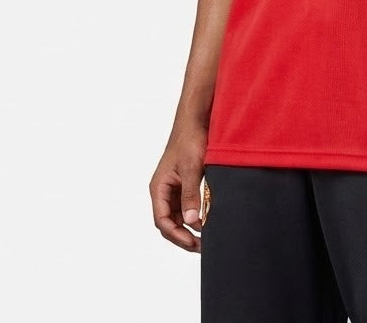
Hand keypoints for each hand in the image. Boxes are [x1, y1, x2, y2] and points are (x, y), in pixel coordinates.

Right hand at [150, 123, 207, 251]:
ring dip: (190, 228)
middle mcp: (163, 190)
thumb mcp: (191, 168)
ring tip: (207, 238)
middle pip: (169, 222)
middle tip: (203, 247)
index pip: (162, 221)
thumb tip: (192, 221)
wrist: (196, 120)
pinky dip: (196, 215)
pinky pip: (187, 206)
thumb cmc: (190, 139)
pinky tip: (208, 220)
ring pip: (179, 216)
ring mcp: (174, 188)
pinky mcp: (185, 184)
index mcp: (158, 188)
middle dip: (183, 237)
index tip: (193, 243)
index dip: (177, 235)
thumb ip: (190, 194)